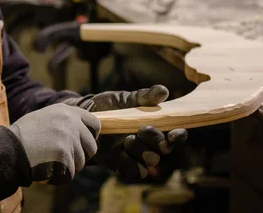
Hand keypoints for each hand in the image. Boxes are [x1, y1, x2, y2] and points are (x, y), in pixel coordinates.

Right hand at [9, 104, 100, 184]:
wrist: (9, 148)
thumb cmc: (23, 135)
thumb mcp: (44, 117)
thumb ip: (63, 121)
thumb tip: (80, 132)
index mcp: (66, 111)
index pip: (95, 123)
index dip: (90, 136)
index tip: (82, 144)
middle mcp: (70, 122)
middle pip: (91, 146)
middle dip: (81, 156)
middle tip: (65, 159)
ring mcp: (68, 139)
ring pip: (81, 162)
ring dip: (68, 167)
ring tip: (49, 162)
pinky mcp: (65, 156)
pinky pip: (70, 173)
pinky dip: (59, 176)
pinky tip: (46, 169)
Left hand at [63, 85, 187, 180]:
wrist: (84, 117)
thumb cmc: (109, 106)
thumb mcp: (125, 98)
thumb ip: (144, 96)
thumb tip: (163, 91)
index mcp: (156, 125)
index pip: (175, 134)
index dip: (178, 135)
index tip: (174, 132)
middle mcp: (150, 143)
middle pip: (164, 149)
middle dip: (156, 140)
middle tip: (142, 130)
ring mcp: (136, 155)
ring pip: (150, 161)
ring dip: (142, 152)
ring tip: (128, 139)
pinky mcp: (122, 164)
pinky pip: (134, 172)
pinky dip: (131, 165)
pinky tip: (122, 154)